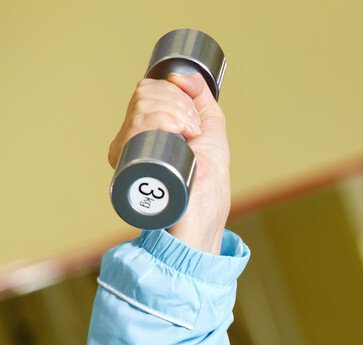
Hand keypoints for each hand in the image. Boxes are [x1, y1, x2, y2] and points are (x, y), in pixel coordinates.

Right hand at [108, 72, 230, 253]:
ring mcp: (126, 150)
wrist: (200, 226)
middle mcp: (131, 139)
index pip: (149, 91)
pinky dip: (164, 122)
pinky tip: (178, 139)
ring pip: (142, 103)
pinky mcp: (126, 161)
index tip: (194, 122)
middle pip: (145, 92)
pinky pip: (136, 122)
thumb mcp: (211, 137)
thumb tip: (184, 75)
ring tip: (188, 141)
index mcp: (148, 132)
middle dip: (179, 105)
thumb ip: (201, 103)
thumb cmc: (206, 193)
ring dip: (176, 114)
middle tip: (192, 134)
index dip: (177, 95)